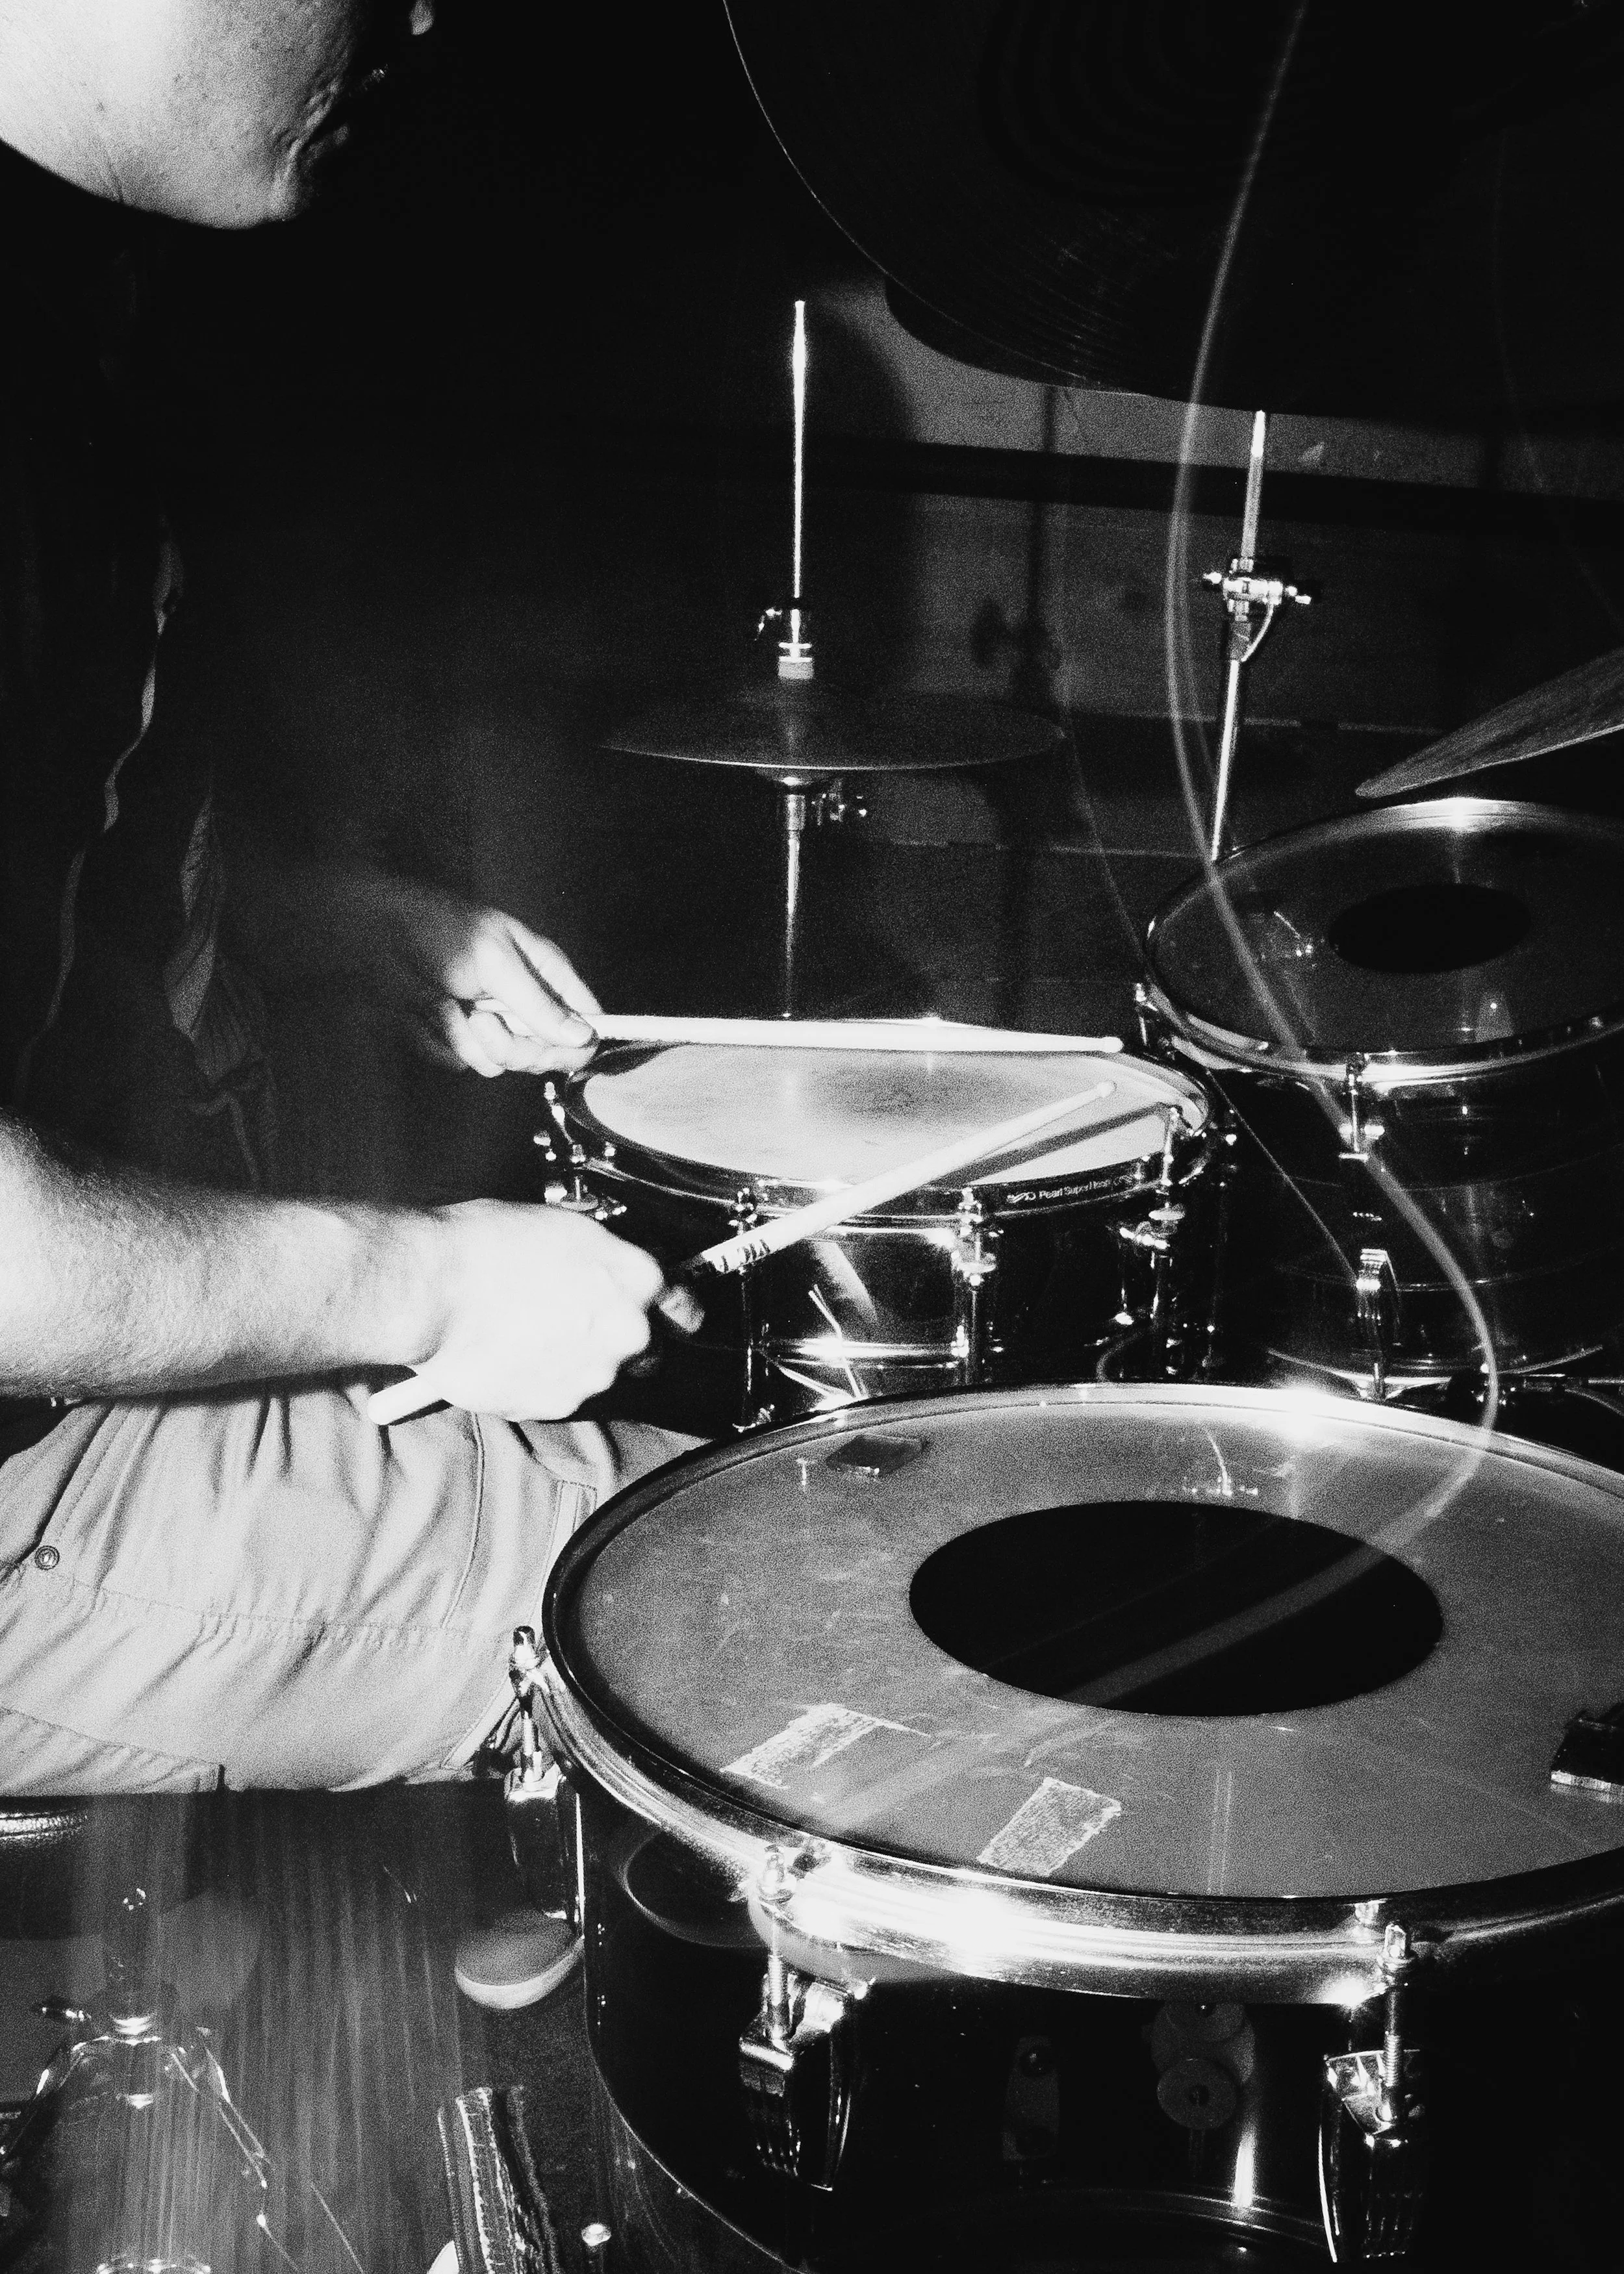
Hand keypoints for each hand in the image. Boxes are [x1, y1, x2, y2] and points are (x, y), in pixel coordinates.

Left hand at [359, 875, 600, 1076]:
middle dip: (511, 1044)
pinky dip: (438, 1039)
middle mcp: (520, 1003)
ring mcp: (488, 1023)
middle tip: (482, 1018)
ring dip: (468, 1038)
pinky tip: (427, 1011)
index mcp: (543, 973)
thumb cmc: (440, 931)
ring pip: (498, 1063)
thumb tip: (584, 1037)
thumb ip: (538, 1004)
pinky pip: (458, 1061)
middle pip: (543, 1054)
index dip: (575, 1043)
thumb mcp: (496, 962)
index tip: (550, 1047)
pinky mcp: (453, 1037)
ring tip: (449, 1005)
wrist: (375, 935)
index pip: (584, 1020)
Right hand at [413, 1202, 694, 1419]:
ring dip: (575, 1359)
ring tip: (526, 1334)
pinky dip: (543, 1380)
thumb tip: (604, 1266)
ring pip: (600, 1373)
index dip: (675, 1310)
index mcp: (636, 1278)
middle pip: (646, 1347)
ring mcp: (595, 1373)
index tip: (671, 1316)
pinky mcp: (558, 1404)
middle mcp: (627, 1331)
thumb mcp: (561, 1227)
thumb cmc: (485, 1246)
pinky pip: (561, 1393)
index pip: (684, 1304)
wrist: (432, 1291)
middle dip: (618, 1339)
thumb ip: (600, 1256)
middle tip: (575, 1322)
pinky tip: (510, 1354)